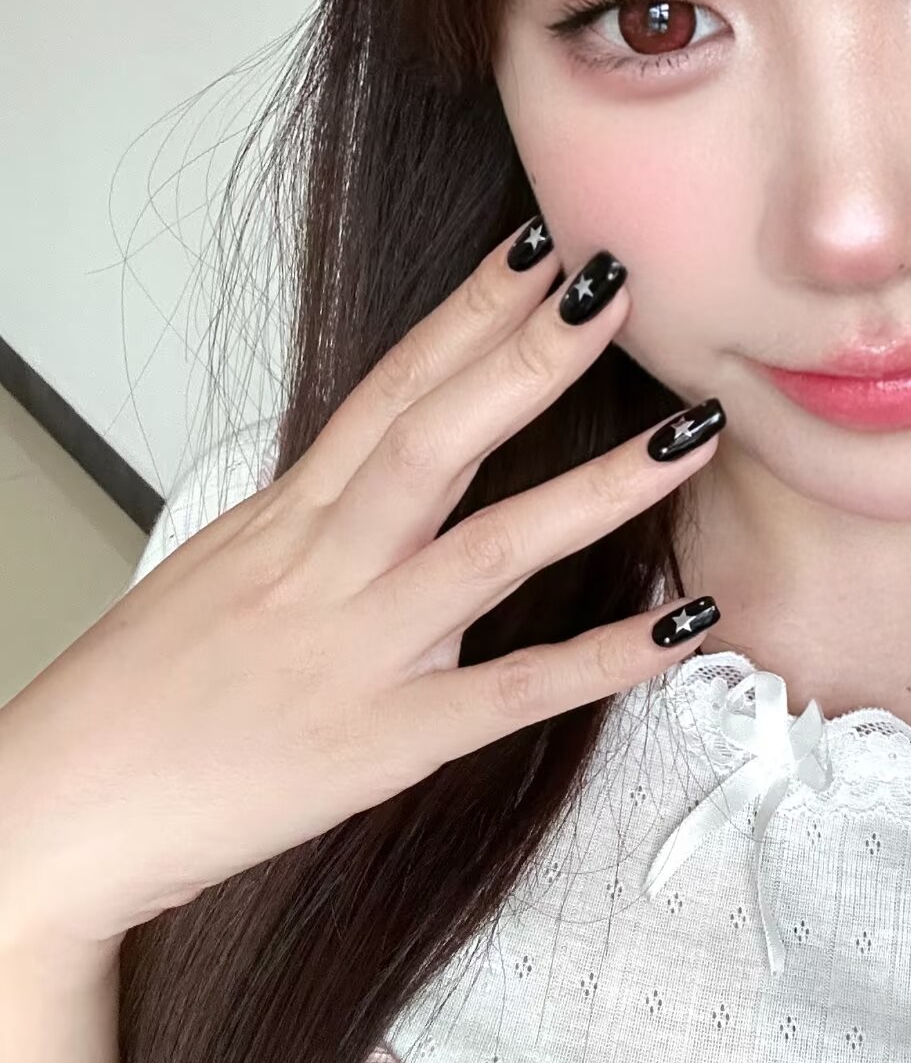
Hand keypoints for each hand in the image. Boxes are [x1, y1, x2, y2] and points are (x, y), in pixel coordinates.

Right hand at [0, 230, 724, 974]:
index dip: (470, 312)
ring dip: (602, 487)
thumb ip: (308, 522)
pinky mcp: (384, 746)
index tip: (541, 245)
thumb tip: (370, 478)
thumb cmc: (133, 696)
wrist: (55, 817)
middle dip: (532, 354)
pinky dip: (606, 658)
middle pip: (439, 434)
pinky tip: (686, 623)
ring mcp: (359, 652)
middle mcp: (327, 565)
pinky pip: (514, 693)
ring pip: (494, 548)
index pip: (391, 389)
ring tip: (694, 433)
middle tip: (618, 279)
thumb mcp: (219, 571)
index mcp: (287, 517)